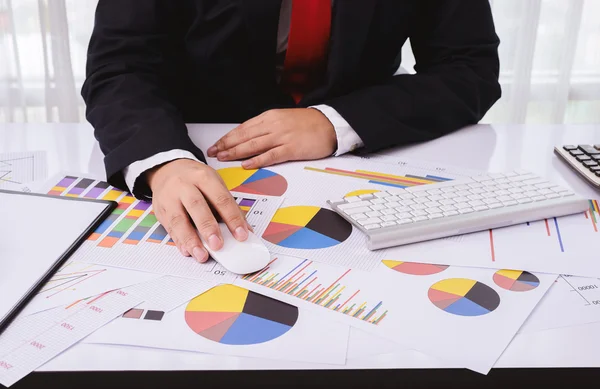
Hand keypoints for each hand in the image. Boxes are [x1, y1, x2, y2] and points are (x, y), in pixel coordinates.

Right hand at [147, 159, 249, 262]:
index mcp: (203, 177)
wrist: (167, 169)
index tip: (241, 235)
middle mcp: (184, 185)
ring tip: (202, 255)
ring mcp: (169, 198)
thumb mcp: (214, 184)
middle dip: (208, 228)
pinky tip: (187, 250)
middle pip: (197, 206)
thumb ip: (228, 206)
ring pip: (178, 220)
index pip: (220, 198)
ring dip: (191, 240)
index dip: (232, 218)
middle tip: (218, 245)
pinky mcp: (160, 210)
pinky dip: (179, 241)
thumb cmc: (195, 179)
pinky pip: (169, 228)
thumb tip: (245, 229)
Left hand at [206, 108, 336, 167]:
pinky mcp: (291, 148)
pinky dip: (256, 160)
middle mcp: (273, 126)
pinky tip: (246, 164)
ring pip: (253, 145)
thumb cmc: (307, 123)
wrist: (329, 124)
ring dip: (236, 152)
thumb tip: (248, 137)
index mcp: (269, 117)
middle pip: (244, 136)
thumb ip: (266, 127)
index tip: (216, 144)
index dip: (227, 137)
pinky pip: (270, 155)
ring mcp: (282, 137)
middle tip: (213, 153)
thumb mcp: (282, 119)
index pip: (243, 128)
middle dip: (226, 145)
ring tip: (223, 157)